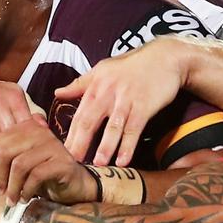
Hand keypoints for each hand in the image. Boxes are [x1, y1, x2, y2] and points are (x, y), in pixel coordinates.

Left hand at [0, 115, 96, 204]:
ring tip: (11, 200)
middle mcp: (41, 132)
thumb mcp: (20, 165)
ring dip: (12, 187)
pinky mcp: (63, 162)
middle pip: (6, 150)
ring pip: (20, 164)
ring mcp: (54, 146)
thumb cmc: (45, 175)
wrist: (75, 185)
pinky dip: (26, 190)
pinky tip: (25, 198)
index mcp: (28, 128)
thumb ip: (1, 157)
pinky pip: (36, 175)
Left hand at [55, 38, 184, 166]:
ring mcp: (127, 100)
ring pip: (113, 127)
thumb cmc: (132, 65)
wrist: (165, 57)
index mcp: (96, 85)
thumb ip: (80, 84)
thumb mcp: (103, 69)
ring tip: (98, 165)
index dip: (70, 135)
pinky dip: (128, 145)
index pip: (79, 114)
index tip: (62, 153)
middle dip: (80, 143)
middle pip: (90, 121)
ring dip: (105, 147)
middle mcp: (108, 93)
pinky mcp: (144, 106)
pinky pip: (134, 128)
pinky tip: (124, 160)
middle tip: (71, 163)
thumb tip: (57, 92)